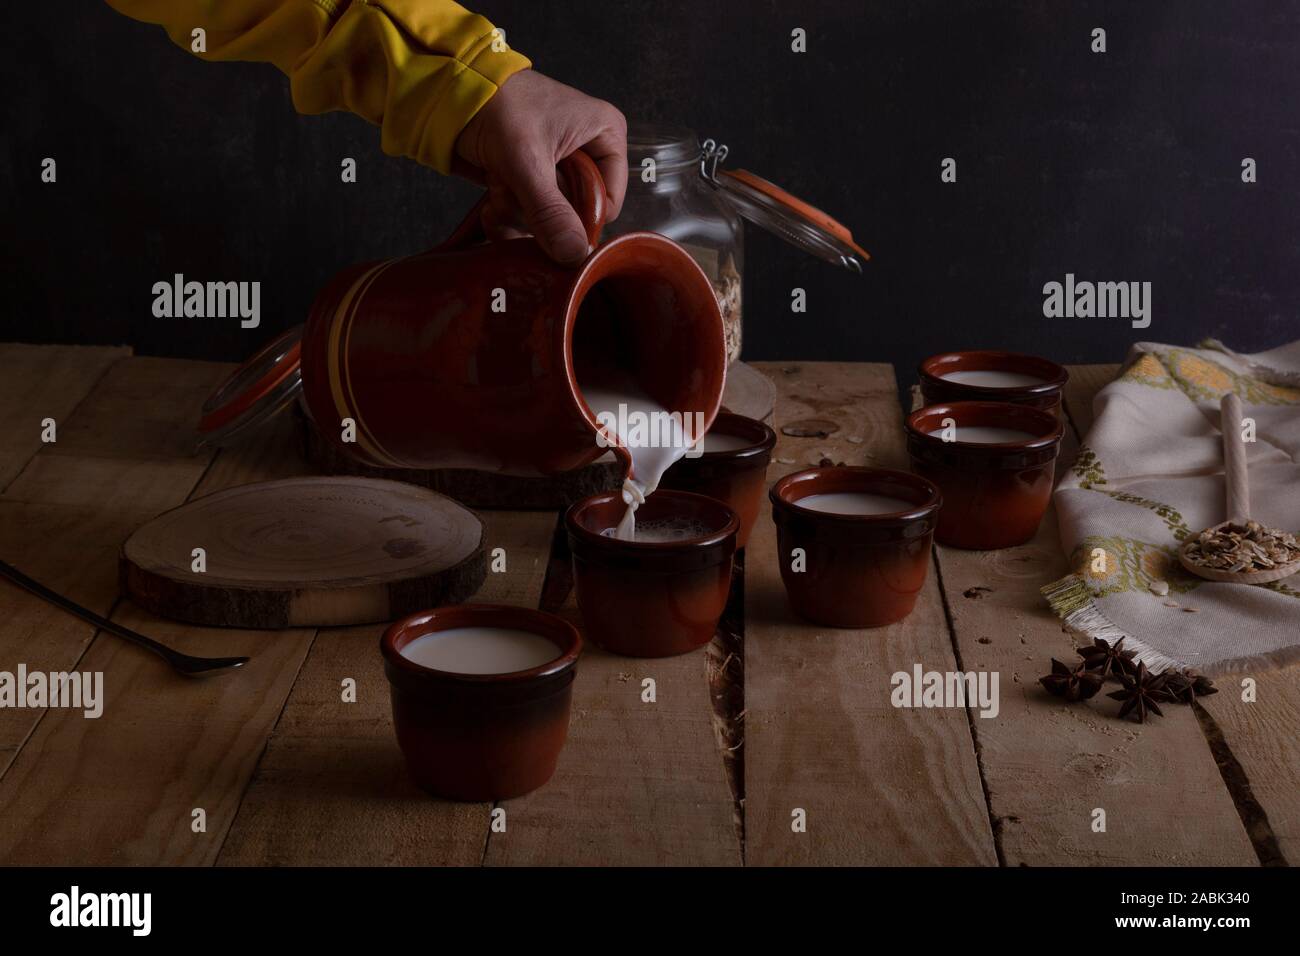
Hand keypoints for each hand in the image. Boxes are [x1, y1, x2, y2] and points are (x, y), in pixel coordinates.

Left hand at [454, 69, 627, 263]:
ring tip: (498, 191)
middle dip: (540, 214)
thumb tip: (575, 255)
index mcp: (606, 135)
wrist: (452, 93)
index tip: (550, 219)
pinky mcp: (534, 179)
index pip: (610, 201)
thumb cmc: (498, 107)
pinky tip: (492, 198)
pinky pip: (530, 214)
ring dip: (518, 213)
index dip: (581, 218)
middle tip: (514, 195)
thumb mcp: (527, 161)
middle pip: (577, 213)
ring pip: (550, 218)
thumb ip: (551, 212)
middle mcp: (588, 152)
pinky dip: (508, 213)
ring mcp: (560, 168)